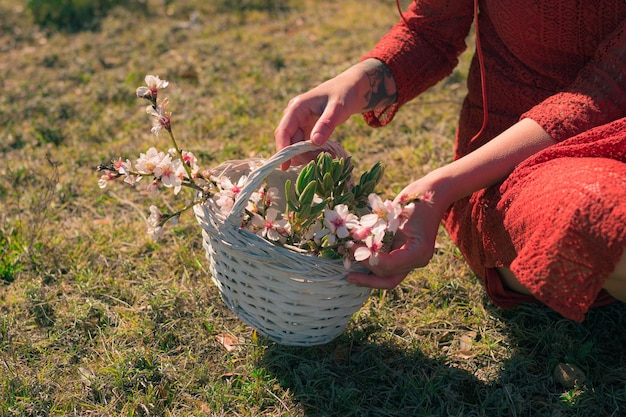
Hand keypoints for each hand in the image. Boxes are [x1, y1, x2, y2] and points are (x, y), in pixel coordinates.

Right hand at [274, 59, 396, 168]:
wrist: (352, 89)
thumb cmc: (345, 94)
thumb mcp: (337, 109)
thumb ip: (326, 124)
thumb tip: (315, 142)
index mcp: (297, 108)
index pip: (283, 131)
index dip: (282, 149)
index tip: (285, 166)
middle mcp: (295, 115)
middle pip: (290, 141)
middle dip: (302, 154)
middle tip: (322, 160)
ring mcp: (300, 122)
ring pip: (298, 146)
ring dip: (310, 154)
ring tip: (330, 155)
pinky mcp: (307, 128)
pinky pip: (306, 145)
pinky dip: (315, 151)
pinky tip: (328, 153)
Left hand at [347, 177, 449, 288]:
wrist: (434, 193)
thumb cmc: (417, 199)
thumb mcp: (394, 213)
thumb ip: (376, 229)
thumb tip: (354, 237)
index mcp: (418, 252)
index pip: (388, 266)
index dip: (367, 258)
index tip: (351, 247)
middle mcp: (417, 261)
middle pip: (389, 279)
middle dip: (367, 278)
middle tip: (348, 275)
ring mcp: (412, 259)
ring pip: (388, 275)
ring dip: (367, 271)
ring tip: (350, 263)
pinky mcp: (405, 254)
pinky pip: (387, 264)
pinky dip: (373, 261)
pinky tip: (358, 256)